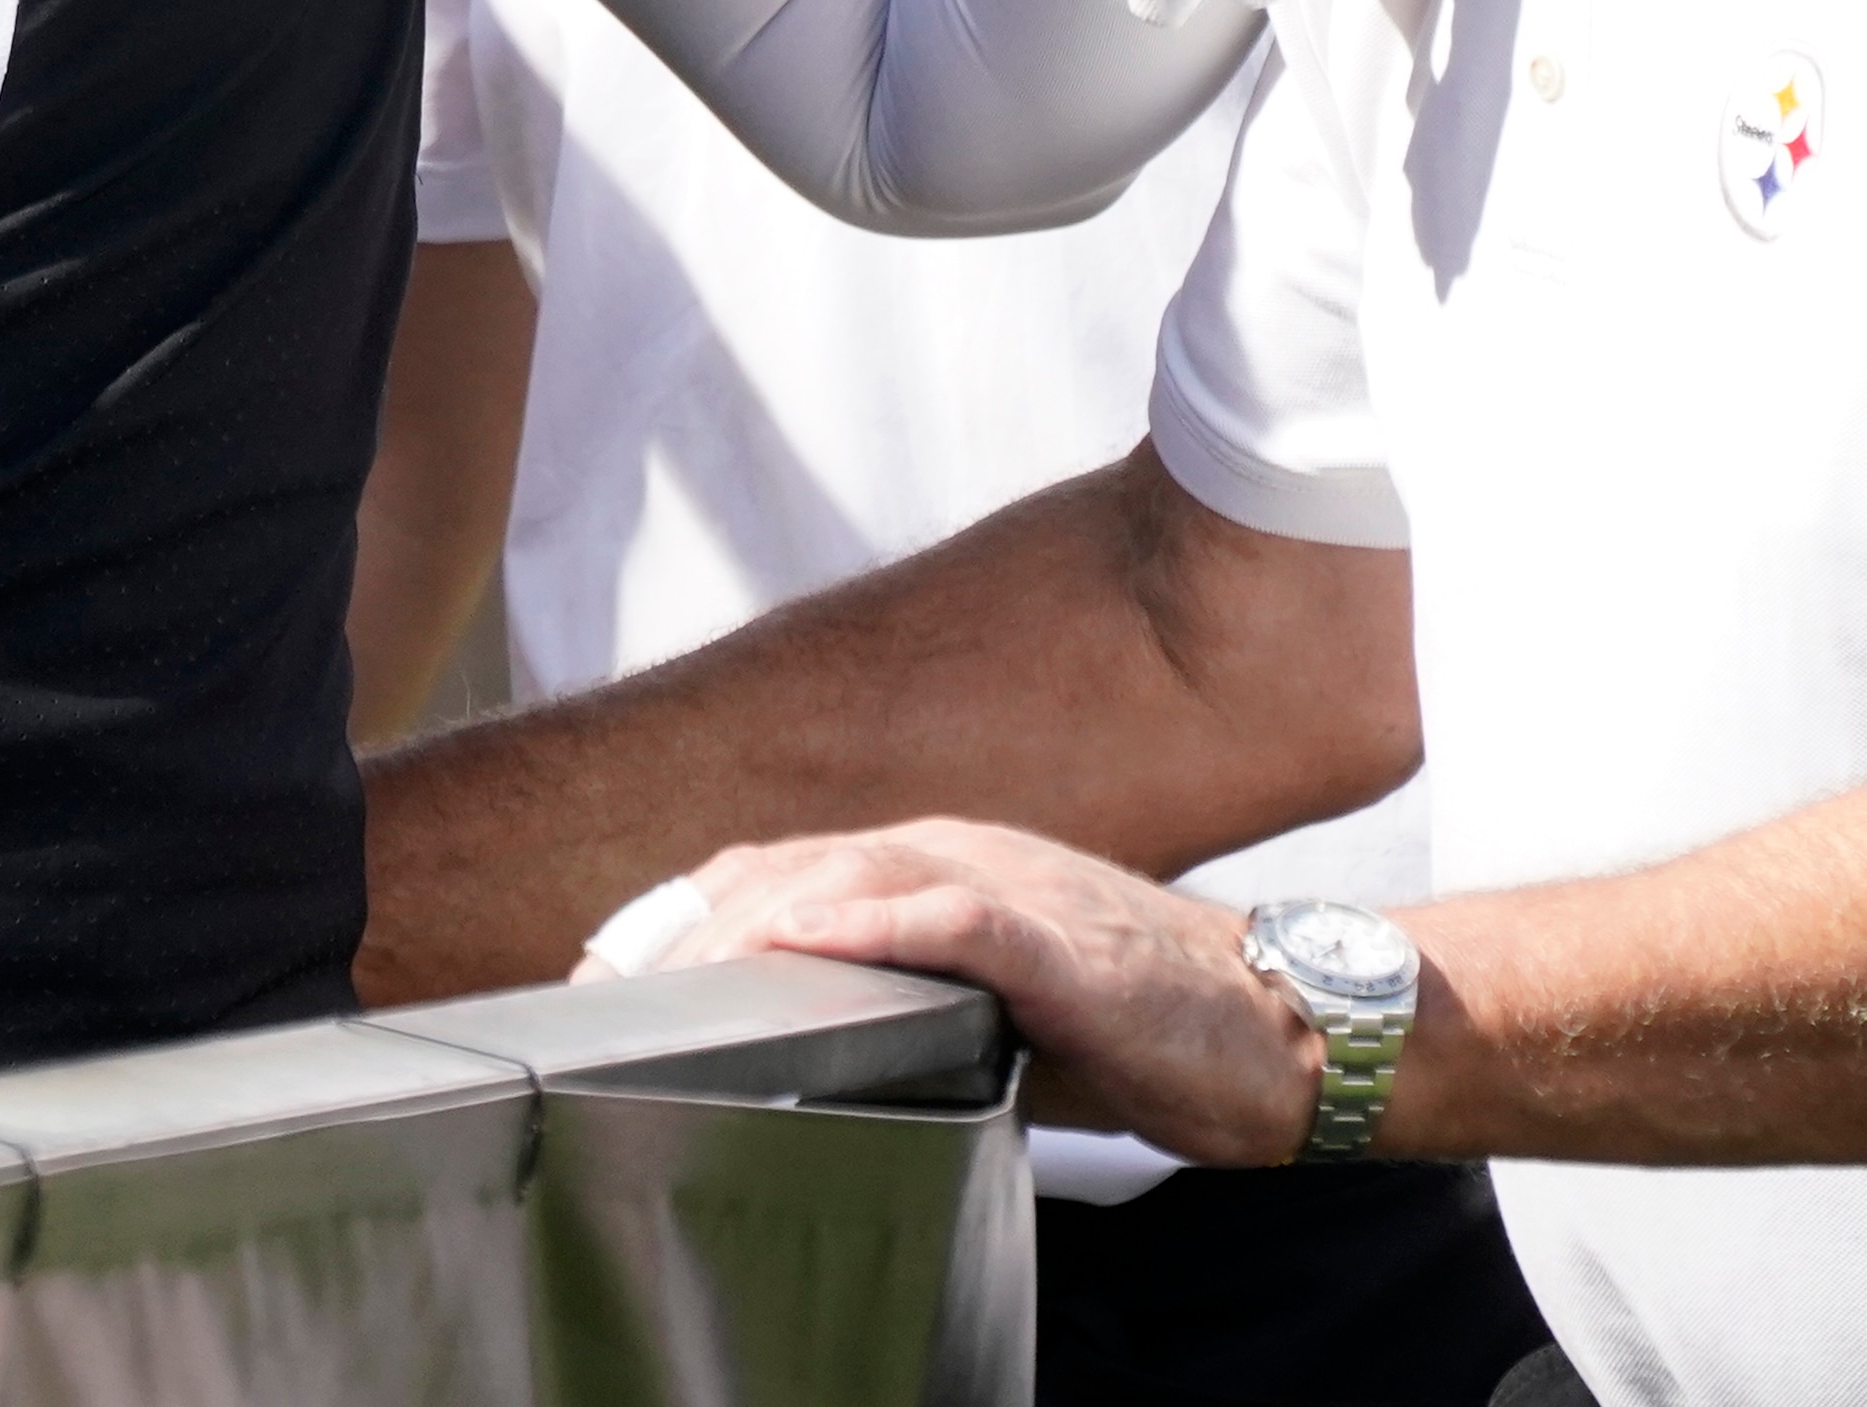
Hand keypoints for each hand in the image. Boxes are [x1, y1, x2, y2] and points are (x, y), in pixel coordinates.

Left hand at [602, 819, 1324, 1165]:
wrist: (1286, 1029)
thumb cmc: (1143, 1028)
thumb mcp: (990, 1010)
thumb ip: (905, 1001)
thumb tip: (807, 1041)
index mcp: (933, 872)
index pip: (778, 873)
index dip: (687, 914)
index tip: (612, 969)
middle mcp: (957, 858)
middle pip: (789, 867)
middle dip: (690, 925)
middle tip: (615, 985)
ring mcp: (1011, 887)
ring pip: (852, 876)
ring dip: (754, 922)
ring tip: (677, 971)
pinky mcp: (1065, 942)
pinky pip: (956, 916)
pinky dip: (872, 923)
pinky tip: (807, 939)